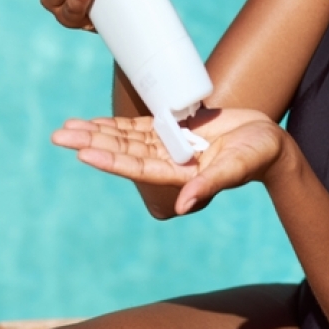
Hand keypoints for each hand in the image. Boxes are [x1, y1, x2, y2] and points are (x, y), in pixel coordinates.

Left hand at [51, 106, 285, 214]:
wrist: (269, 142)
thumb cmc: (258, 155)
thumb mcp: (236, 168)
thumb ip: (210, 185)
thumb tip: (181, 205)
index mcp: (181, 174)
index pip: (137, 166)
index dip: (110, 159)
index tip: (82, 152)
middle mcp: (169, 161)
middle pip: (123, 150)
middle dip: (92, 142)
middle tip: (58, 136)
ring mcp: (169, 145)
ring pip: (125, 138)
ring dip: (97, 132)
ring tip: (67, 127)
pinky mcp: (174, 129)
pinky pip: (139, 127)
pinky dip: (116, 124)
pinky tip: (94, 122)